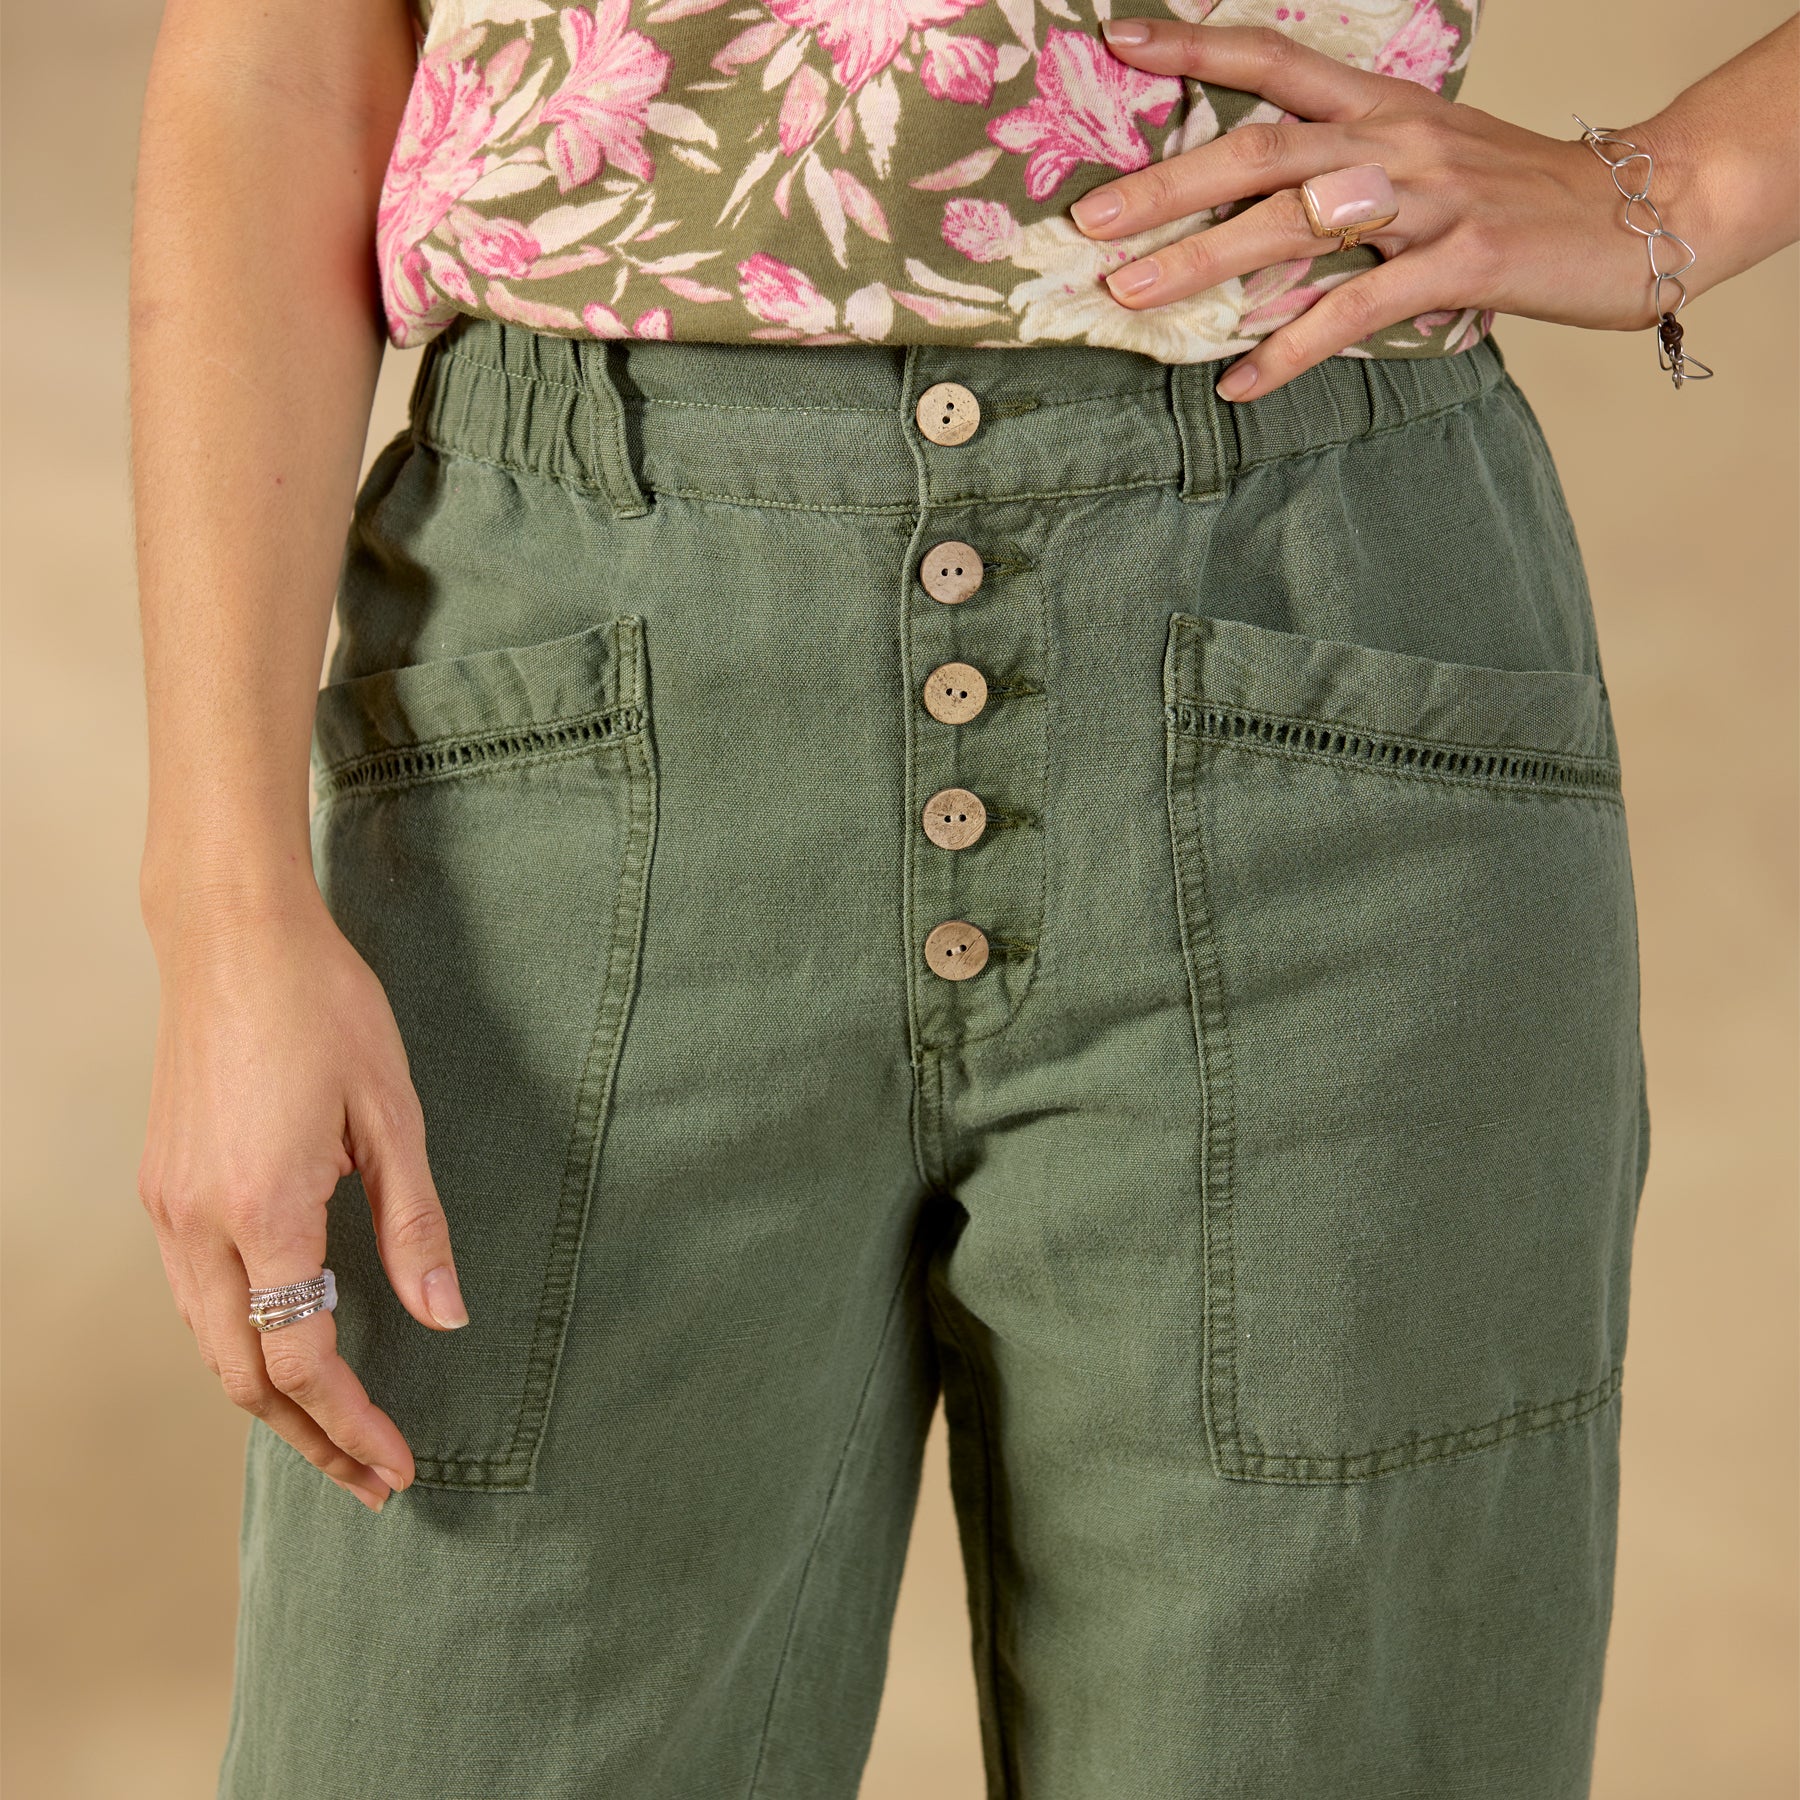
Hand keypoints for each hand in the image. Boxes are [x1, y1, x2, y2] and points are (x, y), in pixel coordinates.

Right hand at [138, 888, 466, 1509]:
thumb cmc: (325, 1010)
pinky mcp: (162, 1186)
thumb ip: (414, 1225)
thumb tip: (446, 1316)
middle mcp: (200, 1223)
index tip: (399, 1467)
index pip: (303, 1359)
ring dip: (272, 1399)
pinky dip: (242, 1343)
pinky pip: (196, 1298)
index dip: (352, 1425)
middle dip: (310, 1439)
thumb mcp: (392, 1114)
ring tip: (335, 1432)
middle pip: (244, 1376)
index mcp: (265, 1209)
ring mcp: (169, 1207)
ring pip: (210, 1344)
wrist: (233, 939)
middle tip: (372, 1478)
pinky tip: (286, 1347)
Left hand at [1072, 18, 1676, 399]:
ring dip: (1204, 262)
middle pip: (1261, 148)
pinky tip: (1237, 382)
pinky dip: (1289, 351)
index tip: (1117, 43)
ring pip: (1295, 223)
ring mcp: (1429, 198)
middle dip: (1168, 183)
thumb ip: (1348, 175)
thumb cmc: (1519, 198)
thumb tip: (1260, 213)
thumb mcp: (1429, 161)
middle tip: (1092, 220)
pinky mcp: (1461, 261)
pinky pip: (1354, 310)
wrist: (1646, 211)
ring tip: (1131, 296)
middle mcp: (1396, 141)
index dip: (1195, 49)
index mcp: (1384, 108)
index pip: (1275, 61)